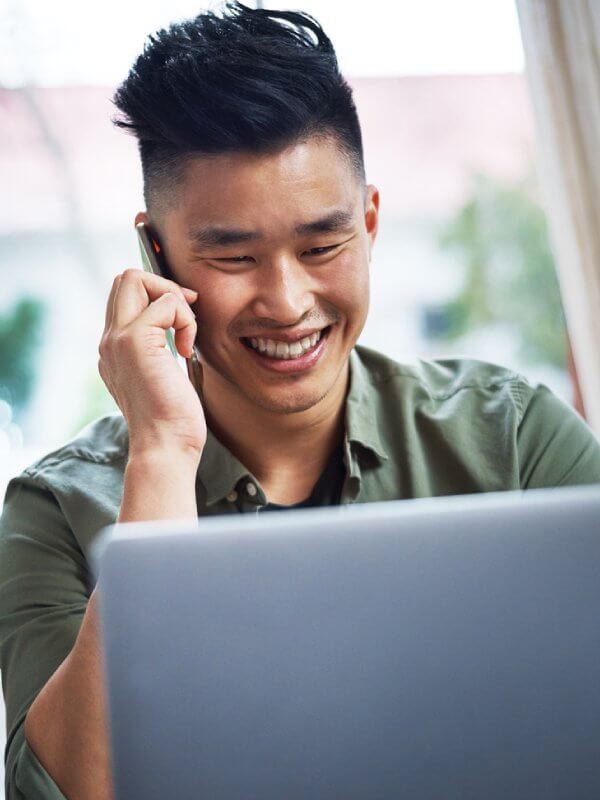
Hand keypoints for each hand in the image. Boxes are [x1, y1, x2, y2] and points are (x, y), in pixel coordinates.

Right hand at [98, 268, 205, 459]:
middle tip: (186, 319)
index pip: (124, 295)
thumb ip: (160, 351)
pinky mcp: (136, 340)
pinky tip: (186, 351)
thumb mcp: (163, 378)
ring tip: (185, 336)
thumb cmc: (172, 421)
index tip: (184, 320)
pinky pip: (167, 301)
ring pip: (135, 278)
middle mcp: (109, 340)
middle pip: (125, 278)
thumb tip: (179, 329)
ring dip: (174, 300)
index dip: (158, 296)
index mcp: (113, 349)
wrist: (165, 447)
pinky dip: (187, 320)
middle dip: (164, 287)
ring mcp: (118, 338)